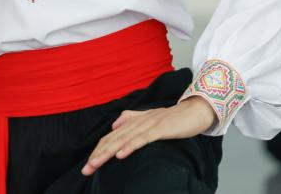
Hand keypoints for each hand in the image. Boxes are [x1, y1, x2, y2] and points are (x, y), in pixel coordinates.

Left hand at [82, 96, 216, 175]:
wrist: (194, 111)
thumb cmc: (172, 118)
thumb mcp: (149, 120)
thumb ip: (131, 119)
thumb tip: (115, 124)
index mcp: (133, 122)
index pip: (110, 137)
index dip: (98, 150)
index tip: (88, 165)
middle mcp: (137, 122)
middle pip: (113, 139)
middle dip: (98, 155)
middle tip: (86, 169)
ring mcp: (148, 124)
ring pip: (123, 140)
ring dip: (108, 152)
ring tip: (96, 164)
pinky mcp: (160, 128)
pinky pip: (142, 139)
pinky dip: (130, 146)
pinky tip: (120, 154)